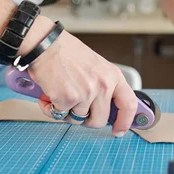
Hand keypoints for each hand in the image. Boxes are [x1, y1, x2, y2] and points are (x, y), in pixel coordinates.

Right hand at [23, 17, 137, 135]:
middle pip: (100, 120)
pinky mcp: (67, 98)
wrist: (44, 43)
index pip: (129, 104)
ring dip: (66, 111)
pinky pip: (60, 115)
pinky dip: (50, 108)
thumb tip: (106, 108)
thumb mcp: (96, 66)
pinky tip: (48, 94)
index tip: (119, 130)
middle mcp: (102, 85)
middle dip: (86, 120)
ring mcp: (86, 93)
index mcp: (113, 76)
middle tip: (75, 108)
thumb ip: (104, 86)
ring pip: (78, 119)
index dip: (125, 121)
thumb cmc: (66, 52)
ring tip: (60, 93)